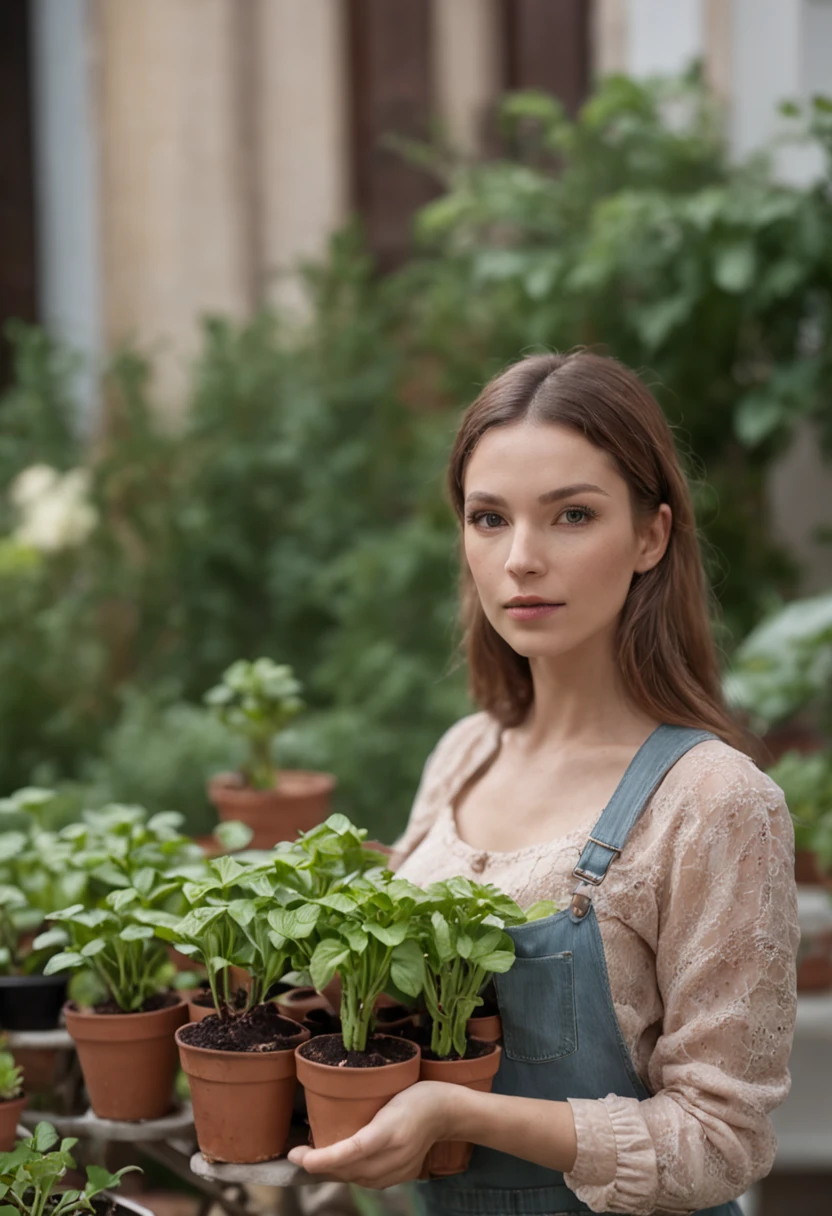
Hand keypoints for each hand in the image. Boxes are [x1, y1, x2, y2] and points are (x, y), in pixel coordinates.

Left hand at [288, 1081, 454, 1188]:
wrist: (446, 1110)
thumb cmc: (415, 1092)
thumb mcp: (387, 1091)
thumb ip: (362, 1109)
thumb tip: (329, 1120)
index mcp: (388, 1132)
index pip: (349, 1152)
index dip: (322, 1158)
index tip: (298, 1157)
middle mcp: (394, 1156)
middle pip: (349, 1170)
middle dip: (319, 1166)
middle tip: (296, 1155)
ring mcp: (400, 1169)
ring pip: (357, 1179)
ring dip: (334, 1172)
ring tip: (313, 1159)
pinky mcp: (403, 1176)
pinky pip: (370, 1182)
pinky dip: (352, 1174)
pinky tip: (342, 1165)